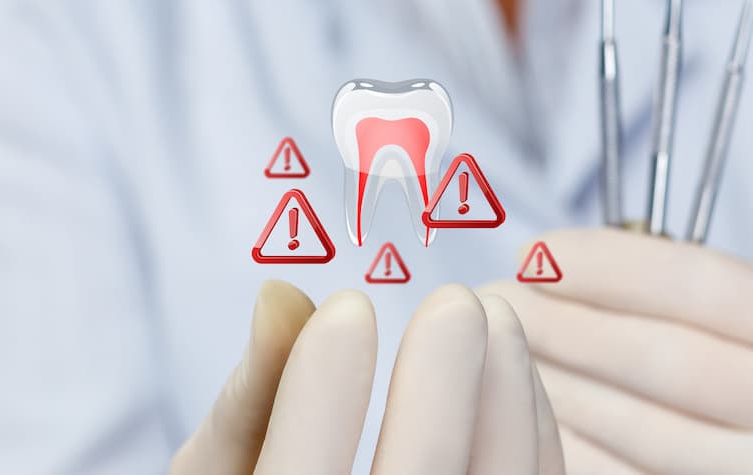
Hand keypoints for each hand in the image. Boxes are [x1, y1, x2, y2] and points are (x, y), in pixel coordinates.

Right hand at [170, 281, 563, 474]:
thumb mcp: (220, 474)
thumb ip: (245, 401)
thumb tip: (281, 295)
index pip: (301, 474)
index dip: (324, 391)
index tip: (347, 308)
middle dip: (444, 382)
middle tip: (455, 304)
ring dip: (506, 395)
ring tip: (498, 318)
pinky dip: (532, 431)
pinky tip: (513, 374)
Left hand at [483, 229, 752, 473]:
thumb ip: (727, 316)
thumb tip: (576, 277)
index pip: (701, 283)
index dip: (603, 263)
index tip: (536, 251)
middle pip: (663, 359)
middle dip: (559, 324)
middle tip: (491, 300)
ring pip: (645, 435)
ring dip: (554, 391)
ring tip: (497, 359)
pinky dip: (581, 455)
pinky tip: (539, 424)